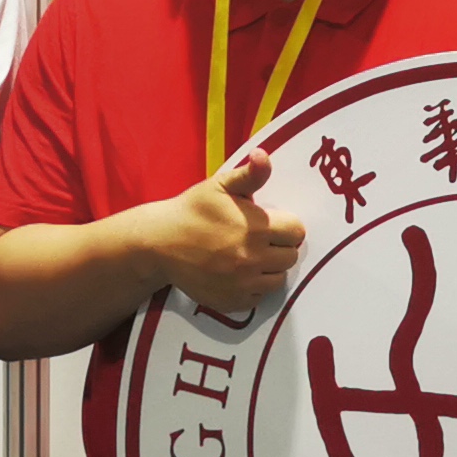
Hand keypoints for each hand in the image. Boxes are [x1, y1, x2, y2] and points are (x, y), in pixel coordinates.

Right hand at [142, 145, 305, 315]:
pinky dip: (254, 287)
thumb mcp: (220, 186)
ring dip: (270, 268)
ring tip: (251, 256)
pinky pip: (259, 297)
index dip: (286, 226)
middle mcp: (254, 258)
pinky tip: (239, 273)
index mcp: (256, 227)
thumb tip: (264, 155)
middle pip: (290, 256)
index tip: (272, 224)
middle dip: (280, 246)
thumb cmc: (192, 211)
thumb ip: (250, 174)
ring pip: (278, 279)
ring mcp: (243, 283)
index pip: (296, 232)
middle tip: (260, 240)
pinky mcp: (232, 301)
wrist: (160, 243)